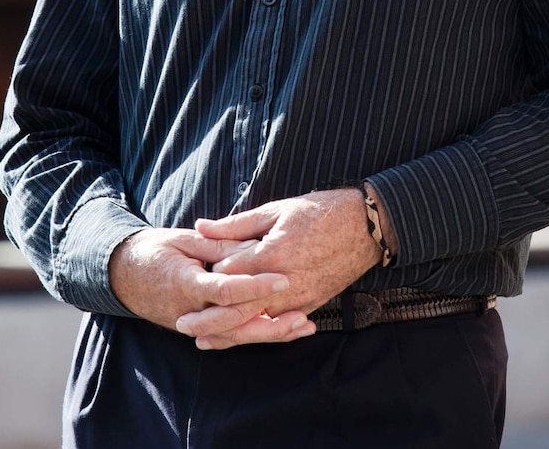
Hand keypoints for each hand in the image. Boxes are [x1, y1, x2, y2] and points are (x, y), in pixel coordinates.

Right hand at [109, 227, 310, 340]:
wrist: (124, 274)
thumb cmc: (155, 250)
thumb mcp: (184, 239)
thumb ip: (218, 245)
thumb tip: (251, 246)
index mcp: (186, 283)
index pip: (225, 290)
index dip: (254, 286)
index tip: (282, 279)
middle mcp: (190, 311)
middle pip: (234, 323)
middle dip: (270, 322)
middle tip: (303, 314)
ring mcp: (193, 324)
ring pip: (236, 336)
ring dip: (270, 333)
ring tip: (302, 326)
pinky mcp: (200, 328)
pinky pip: (230, 335)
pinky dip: (256, 333)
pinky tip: (283, 330)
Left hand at [181, 188, 379, 348]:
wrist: (365, 227)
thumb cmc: (319, 212)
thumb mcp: (276, 210)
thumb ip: (236, 225)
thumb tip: (201, 226)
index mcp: (271, 255)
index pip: (228, 274)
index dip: (210, 271)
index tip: (195, 268)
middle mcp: (283, 284)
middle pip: (237, 311)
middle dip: (208, 319)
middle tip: (182, 323)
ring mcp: (298, 299)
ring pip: (257, 325)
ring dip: (229, 333)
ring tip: (204, 338)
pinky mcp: (310, 306)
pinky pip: (279, 326)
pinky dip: (258, 331)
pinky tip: (241, 335)